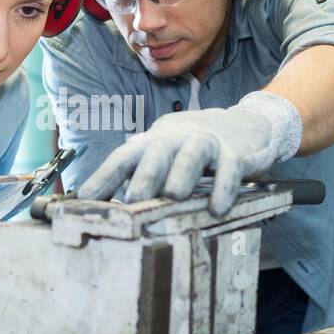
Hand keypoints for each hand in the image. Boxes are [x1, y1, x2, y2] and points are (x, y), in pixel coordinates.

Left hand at [77, 91, 302, 214]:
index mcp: (155, 140)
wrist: (247, 124)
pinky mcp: (236, 153)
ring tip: (174, 196)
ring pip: (192, 155)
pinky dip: (224, 188)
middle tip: (133, 201)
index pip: (125, 156)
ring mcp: (208, 143)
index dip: (104, 176)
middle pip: (158, 152)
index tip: (85, 199)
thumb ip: (140, 170)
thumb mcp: (166, 152)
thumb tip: (103, 199)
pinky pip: (230, 170)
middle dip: (144, 176)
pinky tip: (217, 208)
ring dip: (182, 174)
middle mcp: (178, 138)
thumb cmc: (196, 145)